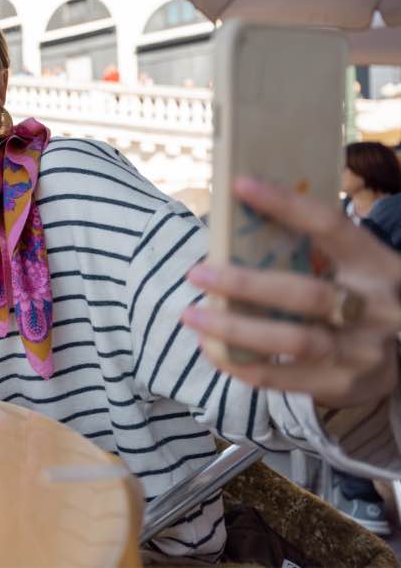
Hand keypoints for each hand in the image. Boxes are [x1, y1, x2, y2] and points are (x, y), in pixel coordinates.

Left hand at [181, 176, 400, 408]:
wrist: (397, 360)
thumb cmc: (352, 298)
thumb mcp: (347, 268)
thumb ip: (308, 251)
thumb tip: (234, 222)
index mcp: (374, 262)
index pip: (330, 225)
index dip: (286, 204)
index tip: (240, 186)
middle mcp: (375, 306)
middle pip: (306, 293)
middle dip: (245, 284)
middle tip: (197, 273)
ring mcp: (362, 350)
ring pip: (293, 340)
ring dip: (234, 329)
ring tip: (192, 316)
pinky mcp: (343, 385)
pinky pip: (282, 378)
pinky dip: (240, 364)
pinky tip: (211, 348)